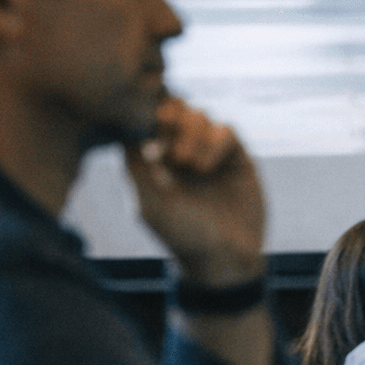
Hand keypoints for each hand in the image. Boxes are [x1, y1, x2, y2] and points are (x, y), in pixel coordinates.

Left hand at [123, 97, 265, 285]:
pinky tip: (205, 169)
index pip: (146, 116)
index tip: (147, 136)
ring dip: (191, 133)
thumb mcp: (148, 204)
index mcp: (152, 158)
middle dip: (170, 119)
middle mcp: (180, 149)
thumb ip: (135, 167)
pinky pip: (226, 130)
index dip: (146, 115)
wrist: (225, 258)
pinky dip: (214, 143)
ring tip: (186, 165)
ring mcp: (209, 151)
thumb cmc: (181, 236)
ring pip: (199, 114)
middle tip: (168, 147)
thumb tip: (129, 129)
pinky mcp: (236, 156)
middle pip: (173, 107)